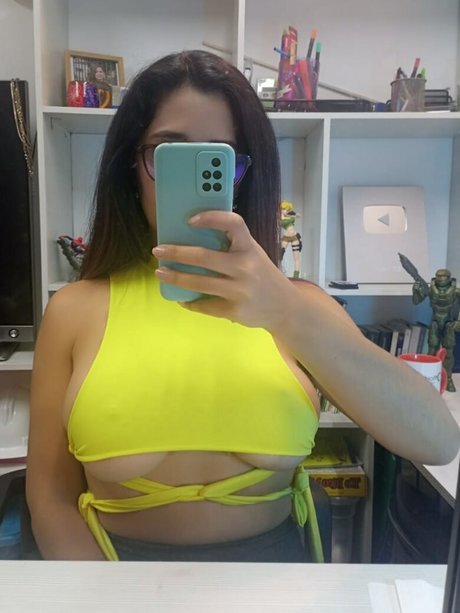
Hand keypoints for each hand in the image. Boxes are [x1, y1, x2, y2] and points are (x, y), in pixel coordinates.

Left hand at [152, 211, 295, 329]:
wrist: (284, 307)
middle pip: (203, 257)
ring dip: (175, 278)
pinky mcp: (234, 310)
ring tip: (161, 273)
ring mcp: (240, 291)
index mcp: (249, 247)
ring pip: (198, 283)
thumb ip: (231, 247)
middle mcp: (245, 267)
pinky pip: (204, 305)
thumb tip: (191, 239)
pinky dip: (190, 302)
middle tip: (158, 250)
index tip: (189, 220)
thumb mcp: (253, 255)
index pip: (233, 223)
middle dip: (176, 253)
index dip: (211, 218)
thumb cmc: (262, 275)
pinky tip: (181, 298)